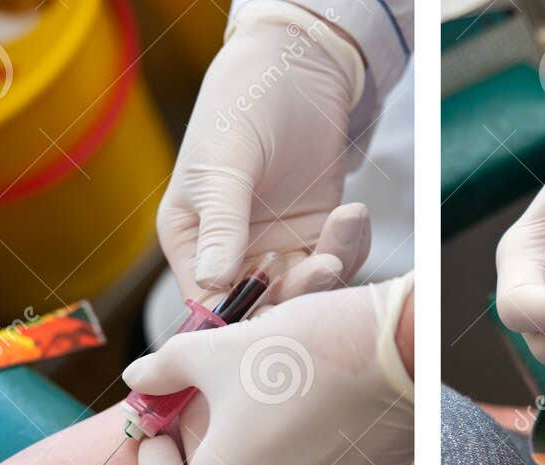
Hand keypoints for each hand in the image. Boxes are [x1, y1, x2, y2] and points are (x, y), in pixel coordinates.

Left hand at [124, 275, 414, 464]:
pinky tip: (324, 413)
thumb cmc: (301, 349)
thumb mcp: (216, 349)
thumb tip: (137, 379)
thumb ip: (165, 370)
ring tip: (278, 399)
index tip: (163, 438)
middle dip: (215, 455)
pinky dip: (312, 460)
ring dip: (265, 455)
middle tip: (220, 404)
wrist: (398, 351)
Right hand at [157, 6, 365, 296]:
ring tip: (345, 220)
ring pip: (305, 291)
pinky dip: (349, 247)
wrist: (294, 67)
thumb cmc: (241, 104)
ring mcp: (276, 248)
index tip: (273, 304)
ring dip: (330, 268)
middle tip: (323, 266)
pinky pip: (336, 264)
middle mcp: (232, 255)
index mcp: (191, 243)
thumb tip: (210, 282)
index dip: (239, 316)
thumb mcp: (223, 164)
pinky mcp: (315, 236)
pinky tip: (353, 211)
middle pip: (262, 306)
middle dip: (296, 293)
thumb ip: (220, 224)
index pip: (209, 302)